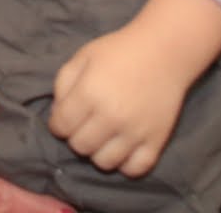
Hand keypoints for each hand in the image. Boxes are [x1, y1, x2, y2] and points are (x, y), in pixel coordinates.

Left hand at [48, 0, 220, 178]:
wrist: (163, 51)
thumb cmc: (118, 52)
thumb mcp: (83, 57)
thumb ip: (63, 84)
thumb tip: (57, 114)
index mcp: (89, 93)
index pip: (61, 126)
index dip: (58, 124)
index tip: (65, 119)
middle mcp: (111, 117)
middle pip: (80, 147)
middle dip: (76, 137)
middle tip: (85, 125)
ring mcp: (135, 132)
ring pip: (104, 163)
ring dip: (98, 152)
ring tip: (103, 137)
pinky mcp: (156, 141)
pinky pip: (134, 170)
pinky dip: (125, 164)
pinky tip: (123, 148)